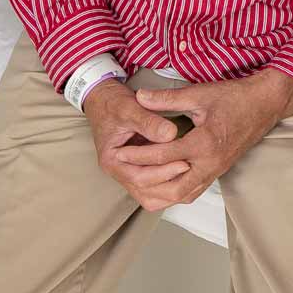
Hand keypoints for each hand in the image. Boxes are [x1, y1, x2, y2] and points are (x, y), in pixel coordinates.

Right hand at [84, 80, 188, 209]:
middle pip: (145, 191)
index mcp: (112, 159)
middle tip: (190, 167)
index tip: (183, 162)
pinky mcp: (137, 167)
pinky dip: (167, 183)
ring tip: (189, 172)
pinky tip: (182, 173)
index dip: (163, 172)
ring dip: (169, 187)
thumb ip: (149, 122)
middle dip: (169, 182)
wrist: (103, 97)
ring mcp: (127, 171)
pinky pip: (153, 186)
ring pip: (150, 194)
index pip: (139, 177)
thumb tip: (170, 134)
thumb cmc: (112, 103)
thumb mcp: (129, 108)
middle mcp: (118, 170)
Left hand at [113, 69, 292, 209]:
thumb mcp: (199, 93)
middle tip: (126, 171)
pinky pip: (194, 192)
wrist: (265, 104)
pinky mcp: (219, 172)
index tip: (120, 151)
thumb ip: (167, 98)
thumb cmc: (235, 97)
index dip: (138, 154)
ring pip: (183, 195)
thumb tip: (140, 96)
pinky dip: (174, 192)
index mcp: (204, 143)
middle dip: (146, 182)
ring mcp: (216, 171)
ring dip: (159, 192)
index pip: (163, 156)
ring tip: (138, 181)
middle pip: (172, 188)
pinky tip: (161, 184)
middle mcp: (210, 163)